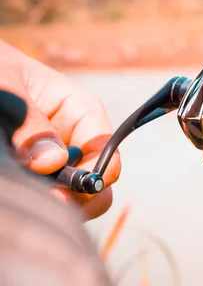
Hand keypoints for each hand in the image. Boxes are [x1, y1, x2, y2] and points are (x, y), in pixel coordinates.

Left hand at [0, 41, 120, 220]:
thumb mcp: (6, 86)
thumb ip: (30, 122)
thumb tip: (53, 162)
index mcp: (82, 110)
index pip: (107, 153)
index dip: (92, 178)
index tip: (59, 194)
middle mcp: (76, 138)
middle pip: (97, 183)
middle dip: (75, 198)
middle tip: (39, 203)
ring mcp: (56, 159)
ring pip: (74, 196)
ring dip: (53, 203)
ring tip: (23, 196)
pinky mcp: (36, 174)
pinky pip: (48, 197)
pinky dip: (37, 202)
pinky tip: (19, 195)